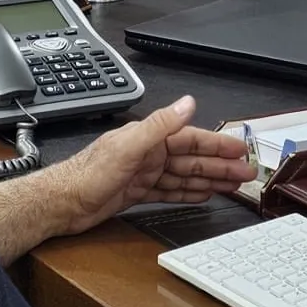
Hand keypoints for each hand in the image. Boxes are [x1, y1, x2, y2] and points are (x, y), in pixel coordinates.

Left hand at [54, 95, 256, 234]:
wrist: (61, 203)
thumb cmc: (86, 174)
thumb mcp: (128, 147)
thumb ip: (160, 125)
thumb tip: (187, 103)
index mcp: (149, 138)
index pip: (192, 138)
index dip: (218, 144)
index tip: (239, 149)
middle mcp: (149, 154)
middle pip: (193, 158)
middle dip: (221, 165)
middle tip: (245, 173)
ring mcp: (144, 173)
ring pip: (185, 175)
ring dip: (209, 179)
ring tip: (232, 185)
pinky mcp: (137, 193)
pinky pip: (170, 190)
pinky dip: (188, 192)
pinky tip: (203, 195)